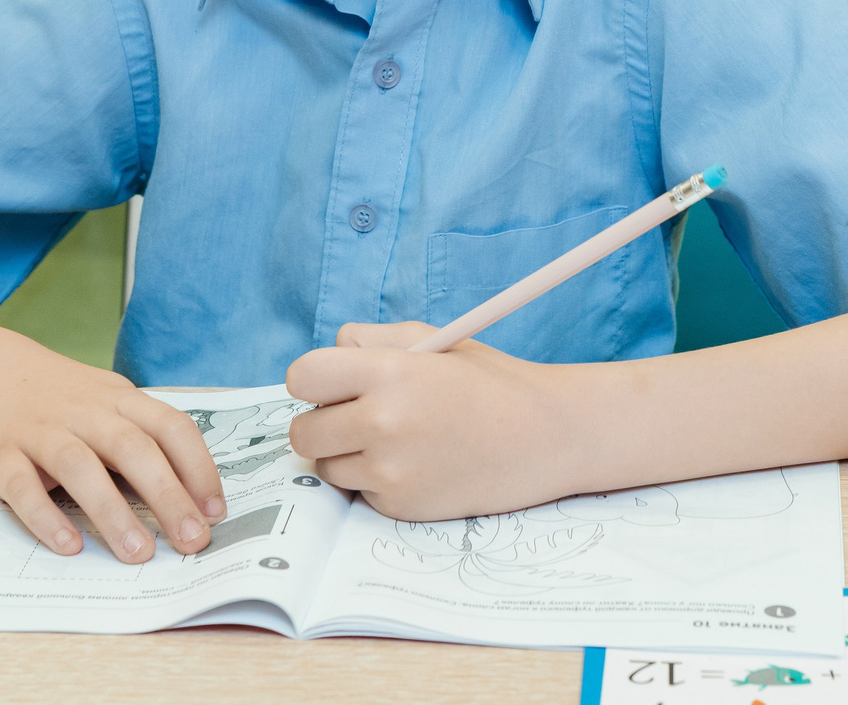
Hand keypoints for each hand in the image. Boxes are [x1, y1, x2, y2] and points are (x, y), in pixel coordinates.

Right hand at [0, 328, 227, 562]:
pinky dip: (45, 516)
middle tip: (192, 542)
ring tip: (138, 553)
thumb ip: (143, 439)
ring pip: (80, 467)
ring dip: (111, 512)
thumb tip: (190, 498)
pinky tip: (68, 546)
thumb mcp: (108, 403)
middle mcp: (83, 412)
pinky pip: (22, 486)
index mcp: (119, 400)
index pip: (170, 427)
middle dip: (168, 497)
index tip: (216, 512)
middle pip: (132, 450)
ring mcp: (39, 430)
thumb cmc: (63, 398)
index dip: (198, 468)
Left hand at [285, 322, 586, 519]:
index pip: (301, 377)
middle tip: (358, 414)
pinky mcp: (400, 506)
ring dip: (346, 453)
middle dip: (322, 421)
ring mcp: (390, 472)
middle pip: (302, 431)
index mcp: (388, 373)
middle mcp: (383, 424)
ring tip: (395, 438)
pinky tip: (417, 463)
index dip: (313, 380)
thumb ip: (372, 341)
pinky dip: (376, 480)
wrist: (545, 438)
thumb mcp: (433, 340)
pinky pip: (360, 491)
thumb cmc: (489, 383)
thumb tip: (331, 353)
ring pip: (326, 465)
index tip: (331, 384)